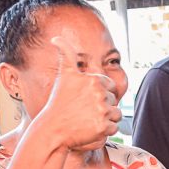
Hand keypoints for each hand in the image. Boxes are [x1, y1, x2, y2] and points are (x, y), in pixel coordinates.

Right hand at [39, 34, 121, 151]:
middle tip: (85, 111)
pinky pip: (114, 128)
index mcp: (94, 80)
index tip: (86, 99)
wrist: (53, 129)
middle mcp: (99, 94)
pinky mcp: (103, 127)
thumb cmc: (59, 102)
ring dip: (106, 118)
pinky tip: (91, 128)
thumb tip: (56, 38)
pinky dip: (105, 130)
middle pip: (113, 100)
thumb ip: (66, 55)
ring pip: (116, 114)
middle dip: (102, 106)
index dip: (99, 93)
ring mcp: (102, 111)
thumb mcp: (64, 76)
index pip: (109, 86)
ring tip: (88, 119)